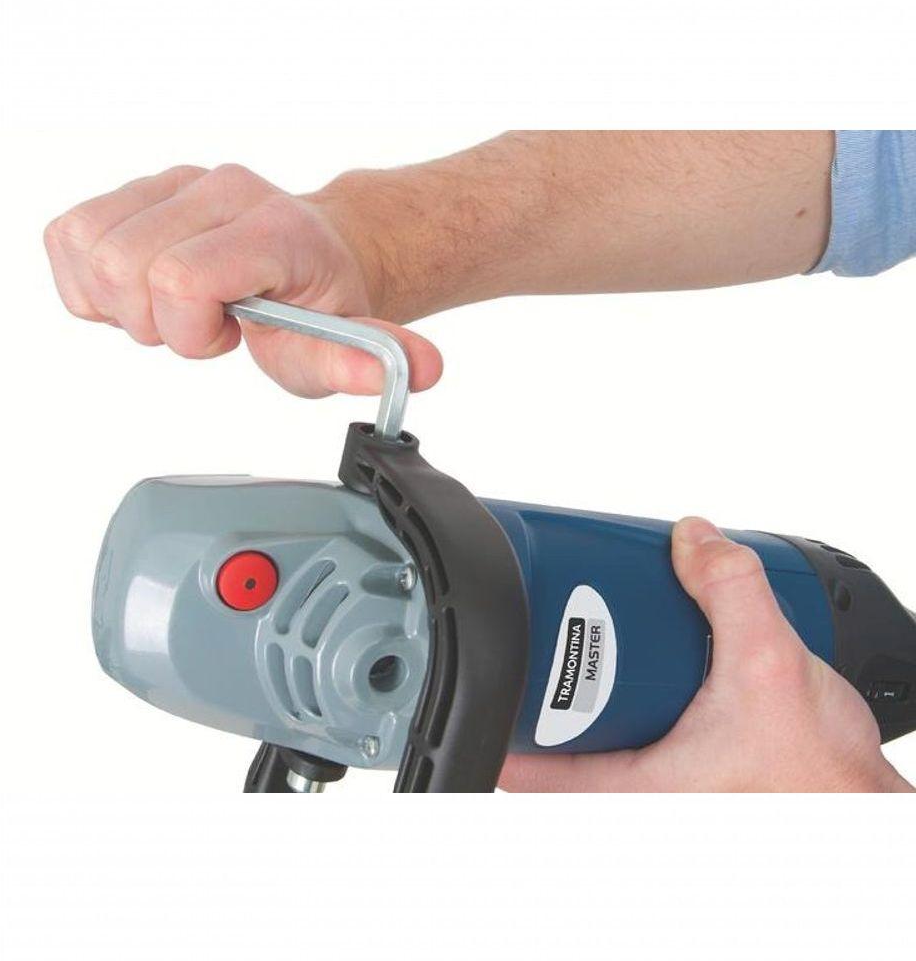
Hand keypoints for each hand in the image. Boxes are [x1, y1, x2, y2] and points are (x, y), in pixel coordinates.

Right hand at [44, 164, 442, 397]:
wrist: (321, 250)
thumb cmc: (322, 301)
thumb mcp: (349, 343)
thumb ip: (369, 359)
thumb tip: (420, 371)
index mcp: (272, 227)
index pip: (180, 276)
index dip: (188, 330)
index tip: (226, 337)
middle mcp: (220, 188)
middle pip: (122, 266)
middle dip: (155, 323)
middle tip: (205, 326)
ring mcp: (173, 180)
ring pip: (86, 245)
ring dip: (121, 301)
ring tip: (178, 308)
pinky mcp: (136, 187)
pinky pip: (69, 234)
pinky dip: (92, 281)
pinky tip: (144, 292)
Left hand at [501, 517, 912, 792]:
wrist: (863, 801)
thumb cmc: (820, 777)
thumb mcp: (769, 663)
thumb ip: (730, 589)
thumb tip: (692, 538)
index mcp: (637, 789)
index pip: (531, 772)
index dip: (494, 728)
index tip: (476, 683)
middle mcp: (642, 794)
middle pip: (557, 747)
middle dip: (546, 692)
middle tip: (540, 640)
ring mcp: (664, 787)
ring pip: (600, 740)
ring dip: (593, 691)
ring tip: (594, 639)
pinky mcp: (690, 772)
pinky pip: (640, 732)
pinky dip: (635, 693)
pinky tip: (655, 658)